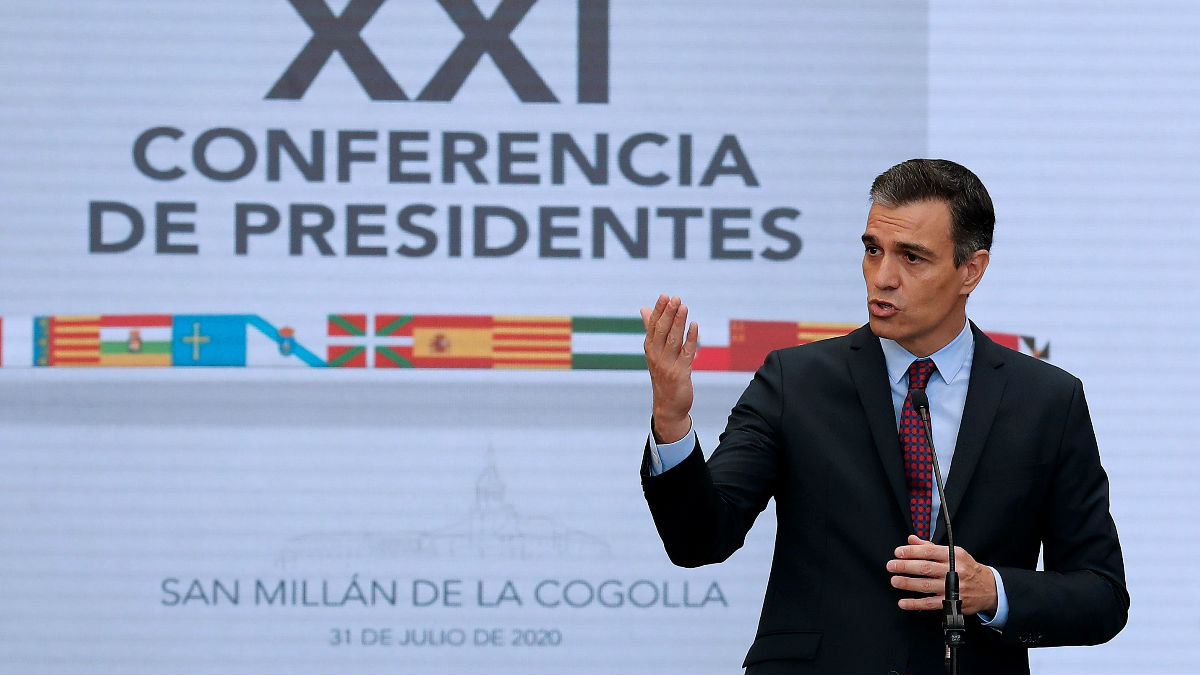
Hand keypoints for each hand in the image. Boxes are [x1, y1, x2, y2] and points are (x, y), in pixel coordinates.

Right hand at [640, 294, 698, 443]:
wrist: (668, 406)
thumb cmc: (663, 375)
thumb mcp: (655, 352)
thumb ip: (651, 329)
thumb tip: (644, 309)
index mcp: (650, 349)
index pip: (653, 326)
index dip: (658, 311)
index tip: (664, 296)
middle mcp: (656, 356)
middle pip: (662, 331)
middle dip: (668, 314)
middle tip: (675, 298)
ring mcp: (667, 365)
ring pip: (673, 340)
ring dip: (678, 323)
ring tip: (683, 307)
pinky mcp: (680, 373)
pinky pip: (686, 353)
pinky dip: (691, 338)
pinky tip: (694, 326)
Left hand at [887, 535, 997, 615]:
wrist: (989, 588)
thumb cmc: (967, 568)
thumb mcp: (954, 553)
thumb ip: (930, 547)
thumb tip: (911, 540)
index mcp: (954, 556)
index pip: (929, 552)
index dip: (911, 551)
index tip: (898, 552)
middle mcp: (954, 571)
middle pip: (926, 568)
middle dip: (906, 566)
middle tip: (891, 565)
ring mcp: (953, 588)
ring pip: (926, 585)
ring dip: (908, 583)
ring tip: (894, 581)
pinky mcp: (952, 603)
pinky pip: (931, 604)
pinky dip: (915, 604)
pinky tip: (903, 602)